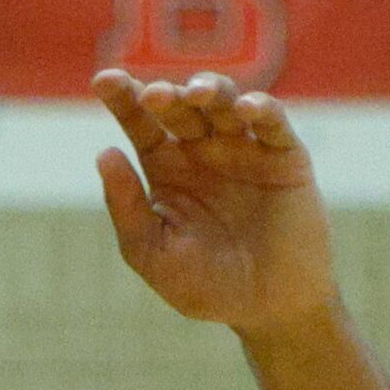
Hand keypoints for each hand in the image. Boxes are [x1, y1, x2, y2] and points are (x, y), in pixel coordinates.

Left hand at [92, 69, 338, 335]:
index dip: (123, 100)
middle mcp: (203, 151)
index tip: (103, 80)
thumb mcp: (153, 252)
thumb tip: (103, 153)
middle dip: (166, 95)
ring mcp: (245, 150)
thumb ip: (127, 207)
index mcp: (166, 169)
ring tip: (195, 93)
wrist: (266, 308)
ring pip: (225, 104)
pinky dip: (261, 110)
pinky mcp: (286, 158)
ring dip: (211, 91)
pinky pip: (273, 125)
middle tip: (155, 95)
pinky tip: (245, 108)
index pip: (140, 125)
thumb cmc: (203, 285)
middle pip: (181, 108)